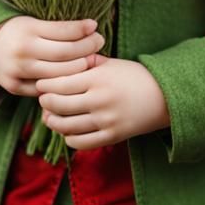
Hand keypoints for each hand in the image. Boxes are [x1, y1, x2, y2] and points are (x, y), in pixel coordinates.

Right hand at [0, 16, 104, 97]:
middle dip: (87, 48)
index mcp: (27, 29)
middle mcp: (23, 50)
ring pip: (58, 75)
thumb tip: (90, 28)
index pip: (62, 31)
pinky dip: (62, 85)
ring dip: (79, 69)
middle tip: (99, 42)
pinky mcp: (15, 87)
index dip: (82, 29)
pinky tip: (75, 79)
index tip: (95, 25)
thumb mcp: (32, 22)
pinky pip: (45, 90)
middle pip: (64, 54)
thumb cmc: (18, 32)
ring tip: (92, 60)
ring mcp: (18, 71)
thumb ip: (56, 28)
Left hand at [36, 55, 170, 149]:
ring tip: (50, 115)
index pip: (60, 84)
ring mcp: (106, 121)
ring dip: (53, 122)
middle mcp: (100, 100)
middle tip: (42, 99)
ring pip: (66, 127)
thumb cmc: (134, 75)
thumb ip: (86, 62)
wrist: (163, 96)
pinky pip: (80, 143)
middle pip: (59, 106)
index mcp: (98, 78)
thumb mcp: (111, 63)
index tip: (41, 83)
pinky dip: (68, 138)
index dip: (45, 85)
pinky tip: (67, 130)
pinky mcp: (112, 137)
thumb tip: (61, 61)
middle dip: (45, 103)